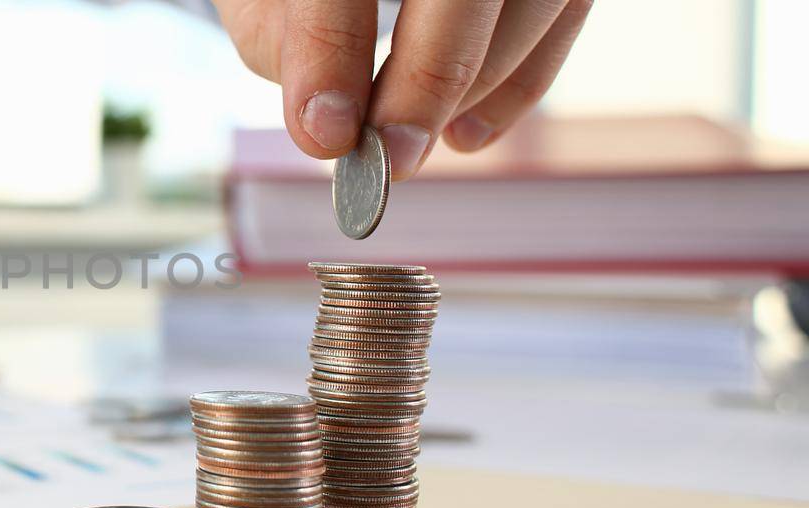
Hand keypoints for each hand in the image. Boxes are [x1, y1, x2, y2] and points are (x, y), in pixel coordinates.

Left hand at [214, 0, 591, 178]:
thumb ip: (277, 37)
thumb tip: (326, 120)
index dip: (334, 53)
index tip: (325, 134)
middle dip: (427, 81)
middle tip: (389, 157)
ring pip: (533, 3)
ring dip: (473, 89)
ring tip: (411, 144)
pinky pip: (566, 12)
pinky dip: (520, 85)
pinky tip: (462, 135)